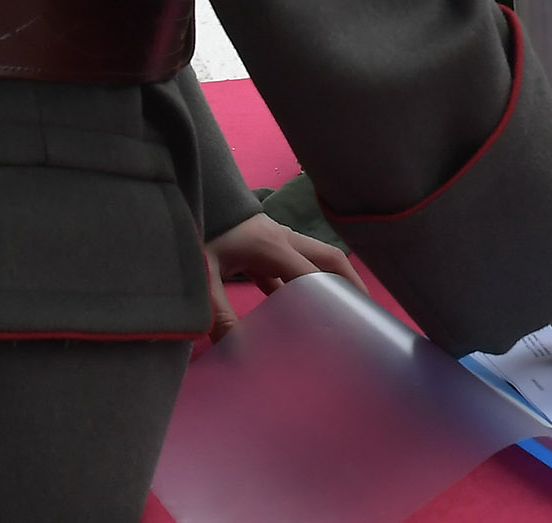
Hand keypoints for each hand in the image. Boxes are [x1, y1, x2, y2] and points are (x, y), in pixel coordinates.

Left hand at [202, 212, 361, 339]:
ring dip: (329, 283)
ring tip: (339, 310)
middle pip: (329, 258)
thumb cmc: (198, 234)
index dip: (332, 296)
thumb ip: (220, 313)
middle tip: (365, 309)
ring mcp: (276, 240)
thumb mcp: (204, 275)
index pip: (312, 275)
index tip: (350, 319)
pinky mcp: (264, 246)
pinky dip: (299, 286)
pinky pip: (291, 267)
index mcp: (273, 247)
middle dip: (349, 282)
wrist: (186, 198)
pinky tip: (296, 309)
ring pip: (313, 261)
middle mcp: (283, 239)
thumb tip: (238, 352)